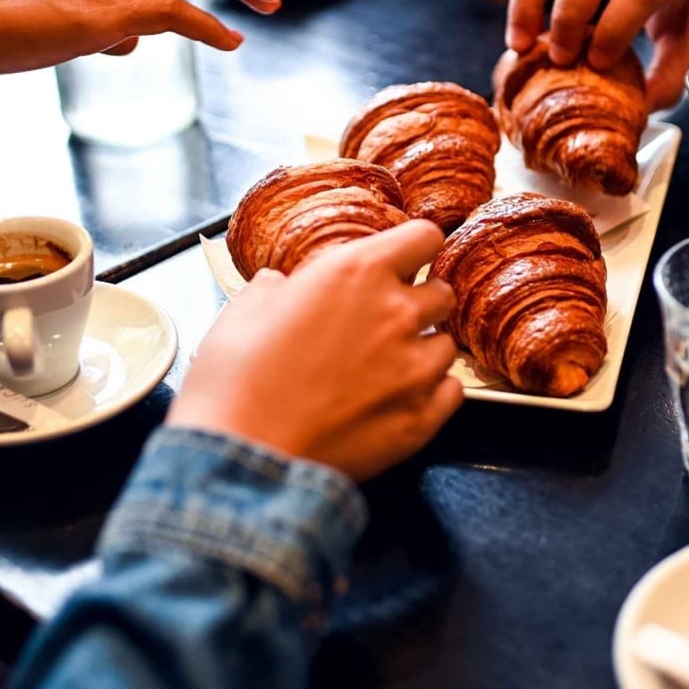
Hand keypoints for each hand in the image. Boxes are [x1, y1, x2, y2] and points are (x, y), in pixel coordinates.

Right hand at [167, 220, 462, 481]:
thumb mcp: (245, 309)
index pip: (425, 236)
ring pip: (447, 346)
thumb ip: (278, 287)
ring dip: (423, 352)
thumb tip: (280, 285)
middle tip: (387, 322)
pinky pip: (452, 391)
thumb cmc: (236, 380)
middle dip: (421, 303)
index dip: (415, 249)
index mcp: (358, 271)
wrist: (246, 452)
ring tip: (385, 370)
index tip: (406, 261)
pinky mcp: (422, 418)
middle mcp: (397, 313)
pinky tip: (398, 400)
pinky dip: (432, 394)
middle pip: (443, 293)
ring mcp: (416, 368)